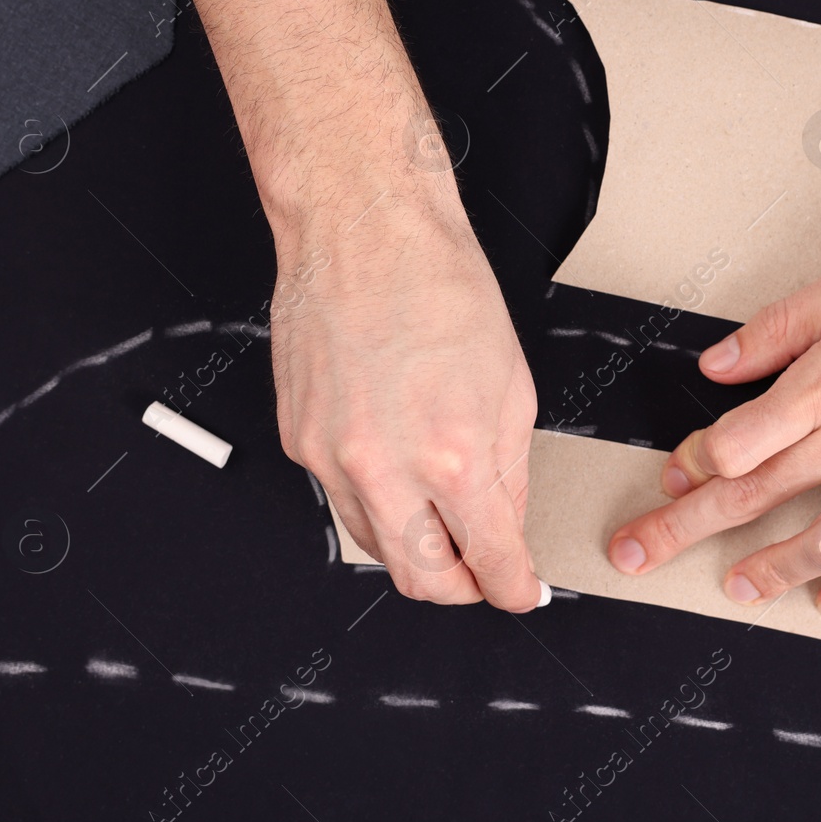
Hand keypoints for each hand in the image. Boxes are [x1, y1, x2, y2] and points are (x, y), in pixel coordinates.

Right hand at [270, 148, 542, 611]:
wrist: (364, 231)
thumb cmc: (441, 286)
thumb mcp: (513, 383)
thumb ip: (510, 470)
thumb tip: (505, 525)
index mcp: (453, 454)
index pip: (490, 561)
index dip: (513, 588)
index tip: (521, 591)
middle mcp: (385, 468)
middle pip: (422, 581)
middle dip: (461, 589)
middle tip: (482, 574)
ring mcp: (332, 460)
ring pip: (376, 549)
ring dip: (416, 552)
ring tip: (444, 523)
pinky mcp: (300, 442)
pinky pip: (341, 501)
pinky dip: (377, 503)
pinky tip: (399, 470)